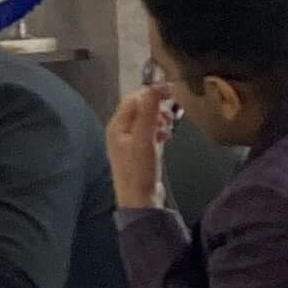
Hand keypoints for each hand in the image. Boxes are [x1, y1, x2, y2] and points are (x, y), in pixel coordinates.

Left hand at [107, 81, 174, 211]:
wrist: (140, 202)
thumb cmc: (139, 172)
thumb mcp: (144, 138)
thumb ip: (149, 111)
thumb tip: (156, 86)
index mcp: (116, 126)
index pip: (133, 98)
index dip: (152, 92)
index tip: (171, 91)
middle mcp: (119, 132)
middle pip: (140, 108)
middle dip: (157, 108)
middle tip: (170, 115)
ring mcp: (128, 143)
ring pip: (146, 120)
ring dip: (159, 119)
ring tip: (168, 128)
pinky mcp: (138, 152)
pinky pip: (149, 133)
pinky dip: (159, 131)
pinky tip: (166, 138)